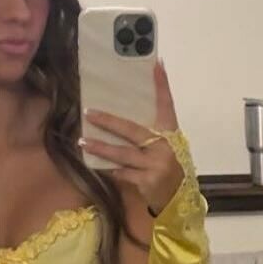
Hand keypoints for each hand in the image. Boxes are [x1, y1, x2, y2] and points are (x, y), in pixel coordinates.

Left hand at [81, 61, 186, 214]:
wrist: (180, 199)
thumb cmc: (168, 166)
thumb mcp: (166, 145)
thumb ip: (151, 130)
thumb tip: (128, 112)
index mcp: (171, 133)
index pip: (166, 105)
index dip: (162, 85)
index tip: (156, 65)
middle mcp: (164, 147)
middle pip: (132, 130)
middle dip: (109, 122)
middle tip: (89, 113)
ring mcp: (155, 165)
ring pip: (123, 154)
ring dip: (101, 148)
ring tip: (82, 142)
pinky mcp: (147, 182)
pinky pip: (122, 173)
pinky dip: (109, 169)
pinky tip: (97, 164)